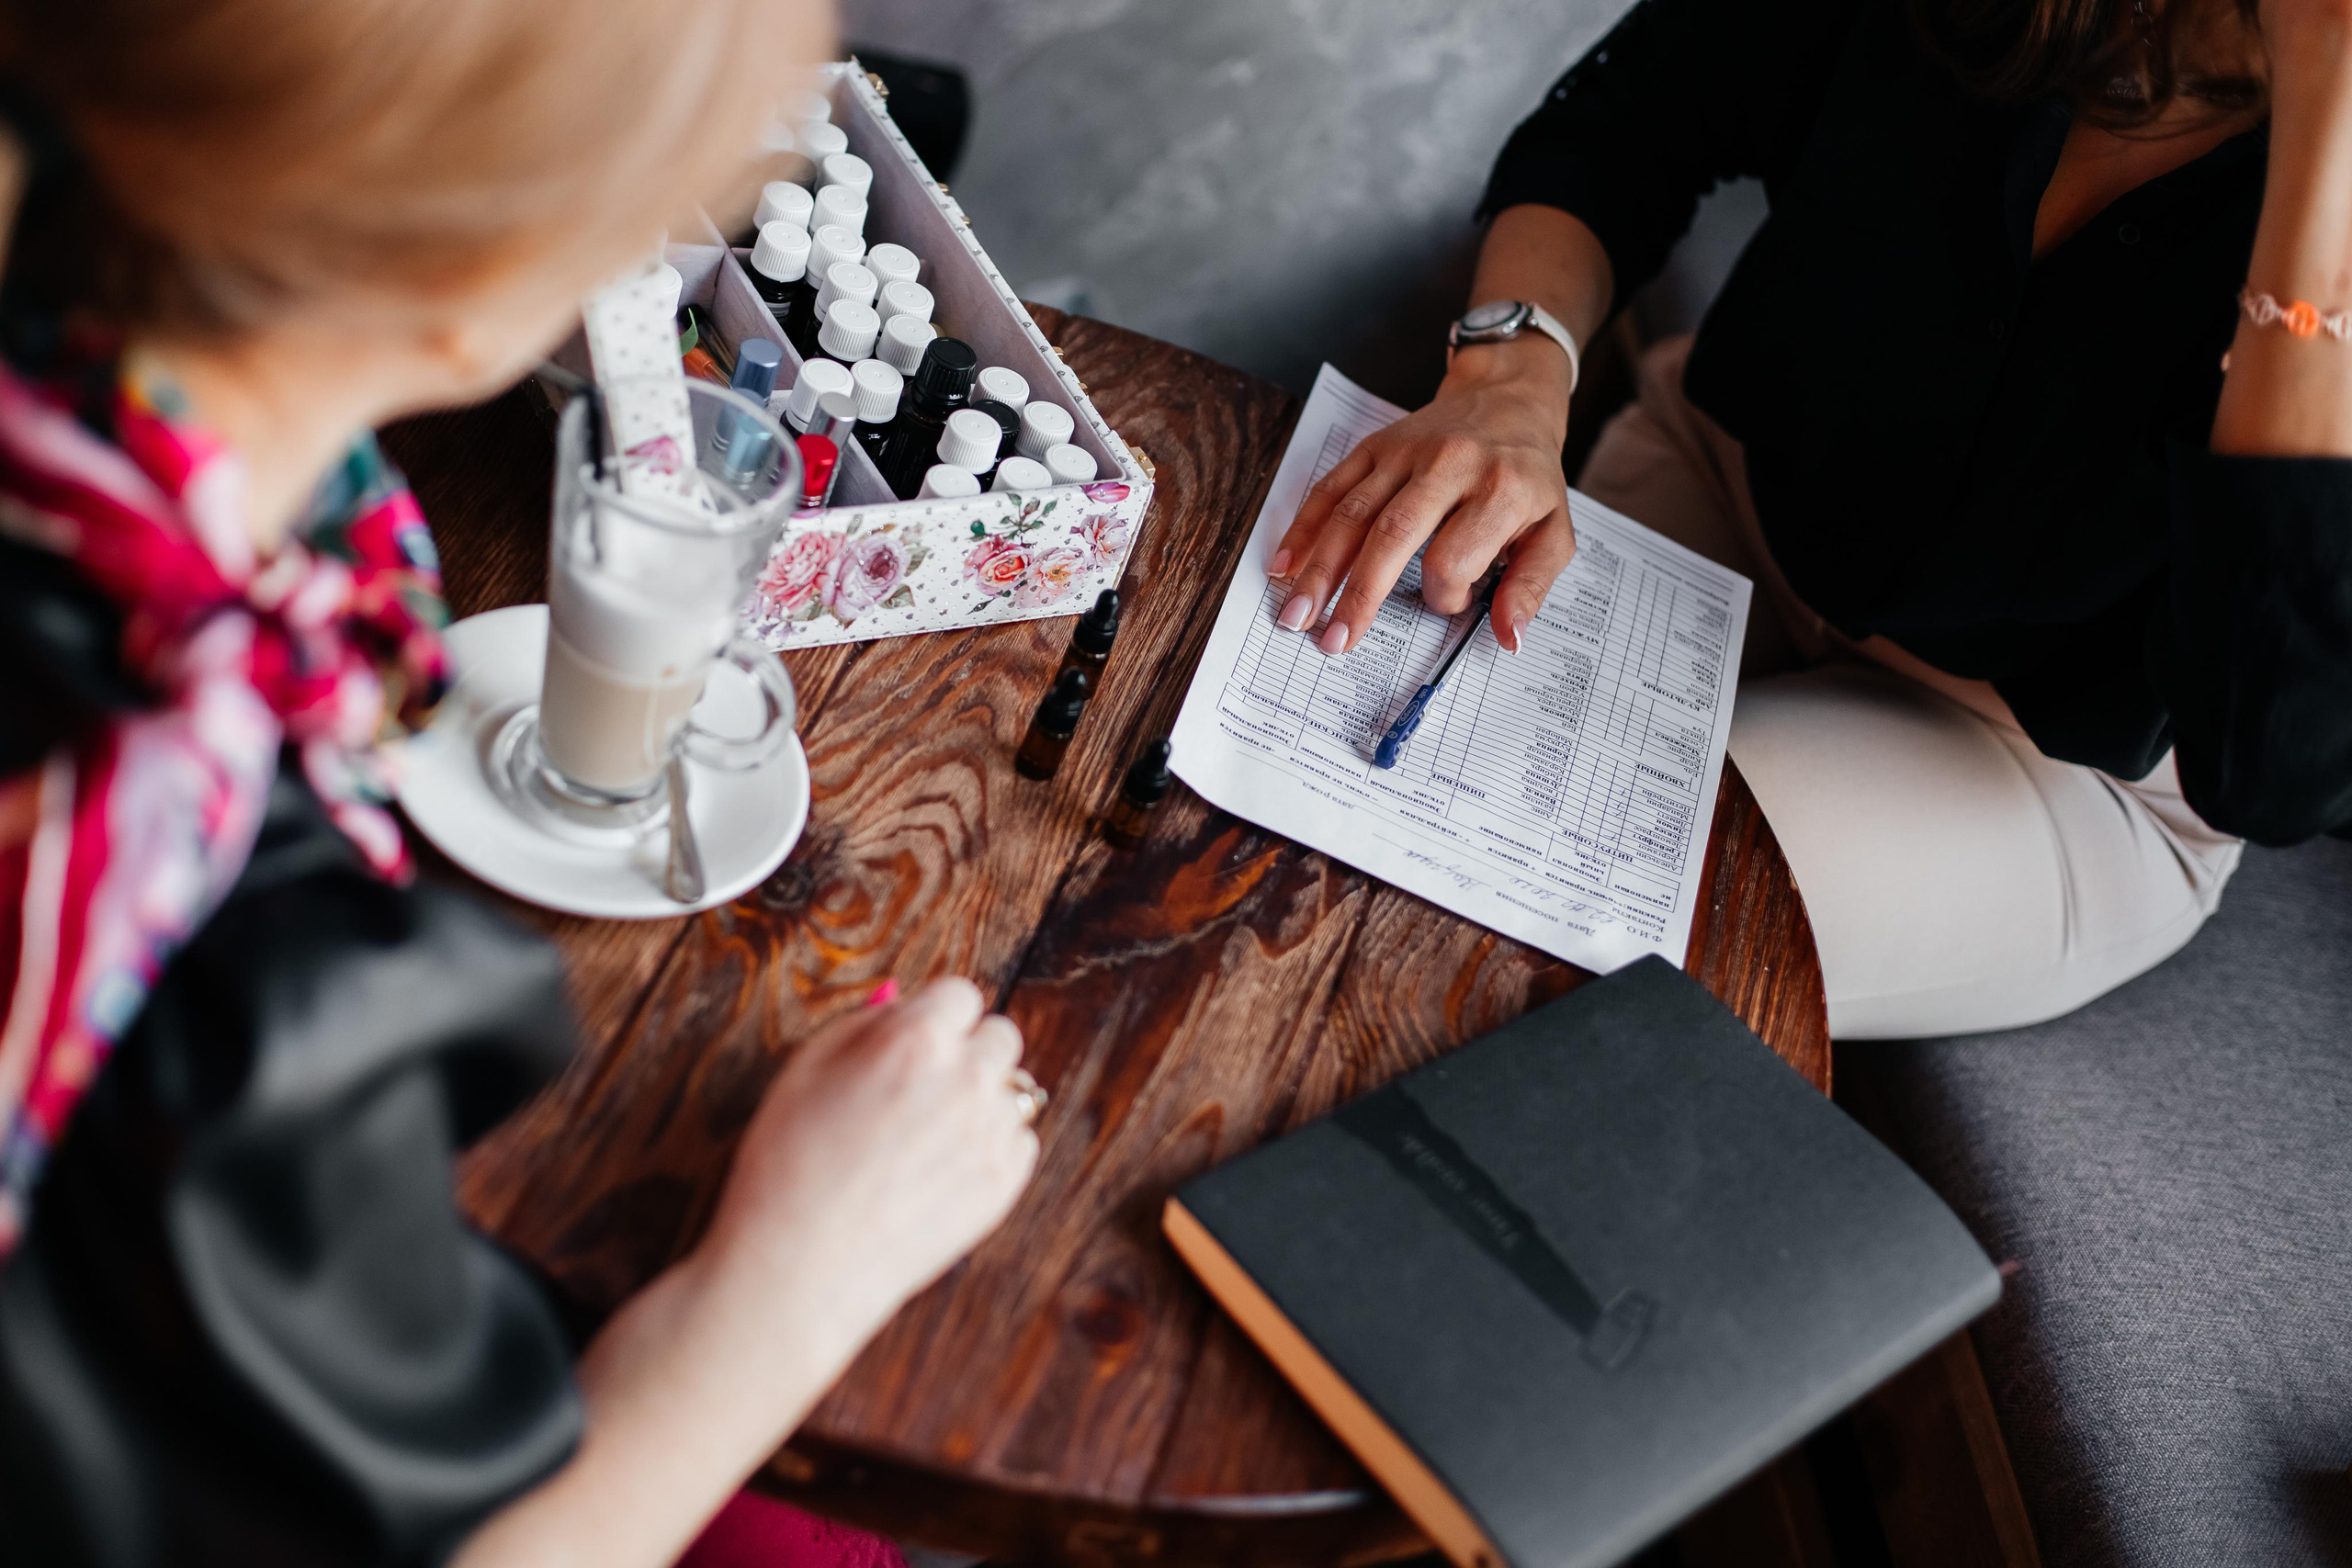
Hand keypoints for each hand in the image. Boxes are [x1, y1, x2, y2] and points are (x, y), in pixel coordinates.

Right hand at [702, 976, 1038, 1346]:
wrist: (798, 1265)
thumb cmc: (788, 1164)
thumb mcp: (806, 1069)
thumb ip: (866, 1024)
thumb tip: (904, 1004)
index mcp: (917, 1040)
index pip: (960, 994)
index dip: (935, 1016)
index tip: (919, 1038)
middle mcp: (966, 1079)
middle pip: (999, 1036)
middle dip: (967, 1051)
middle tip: (924, 1087)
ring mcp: (991, 1134)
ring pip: (1014, 1090)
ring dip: (981, 1100)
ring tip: (928, 1136)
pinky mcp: (1002, 1184)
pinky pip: (1020, 1142)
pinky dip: (992, 1148)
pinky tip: (943, 1169)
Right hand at [1269, 332, 1575, 654]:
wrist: (1508, 398)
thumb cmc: (1528, 476)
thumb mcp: (1553, 531)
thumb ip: (1530, 586)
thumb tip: (1508, 638)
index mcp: (1499, 491)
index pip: (1452, 558)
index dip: (1441, 596)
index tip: (1442, 602)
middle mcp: (1449, 465)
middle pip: (1392, 536)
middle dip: (1358, 595)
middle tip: (1332, 641)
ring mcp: (1407, 452)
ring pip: (1353, 514)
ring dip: (1320, 569)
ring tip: (1297, 615)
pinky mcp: (1377, 446)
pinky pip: (1332, 487)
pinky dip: (1304, 528)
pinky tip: (1285, 566)